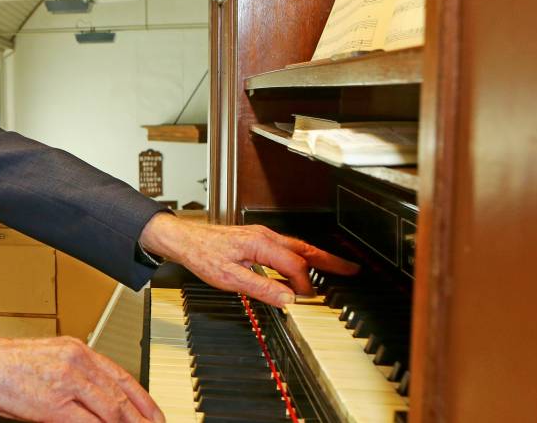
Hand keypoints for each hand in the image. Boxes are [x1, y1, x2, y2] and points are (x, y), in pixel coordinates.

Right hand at [0, 336, 164, 422]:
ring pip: (111, 409)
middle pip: (121, 395)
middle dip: (142, 417)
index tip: (154, 415)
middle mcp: (78, 362)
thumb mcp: (51, 360)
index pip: (122, 376)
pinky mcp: (55, 404)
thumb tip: (99, 399)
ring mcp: (68, 382)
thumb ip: (77, 376)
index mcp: (78, 350)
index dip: (143, 399)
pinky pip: (90, 422)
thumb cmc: (10, 365)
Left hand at [139, 213, 358, 306]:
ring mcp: (261, 237)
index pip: (295, 266)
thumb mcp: (230, 278)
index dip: (303, 284)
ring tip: (337, 269)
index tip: (305, 299)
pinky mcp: (256, 240)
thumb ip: (261, 288)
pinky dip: (301, 258)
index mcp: (261, 244)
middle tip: (352, 271)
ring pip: (297, 248)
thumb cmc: (202, 255)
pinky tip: (302, 269)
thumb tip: (288, 298)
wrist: (184, 240)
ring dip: (318, 259)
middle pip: (305, 250)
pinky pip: (286, 249)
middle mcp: (265, 237)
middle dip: (330, 261)